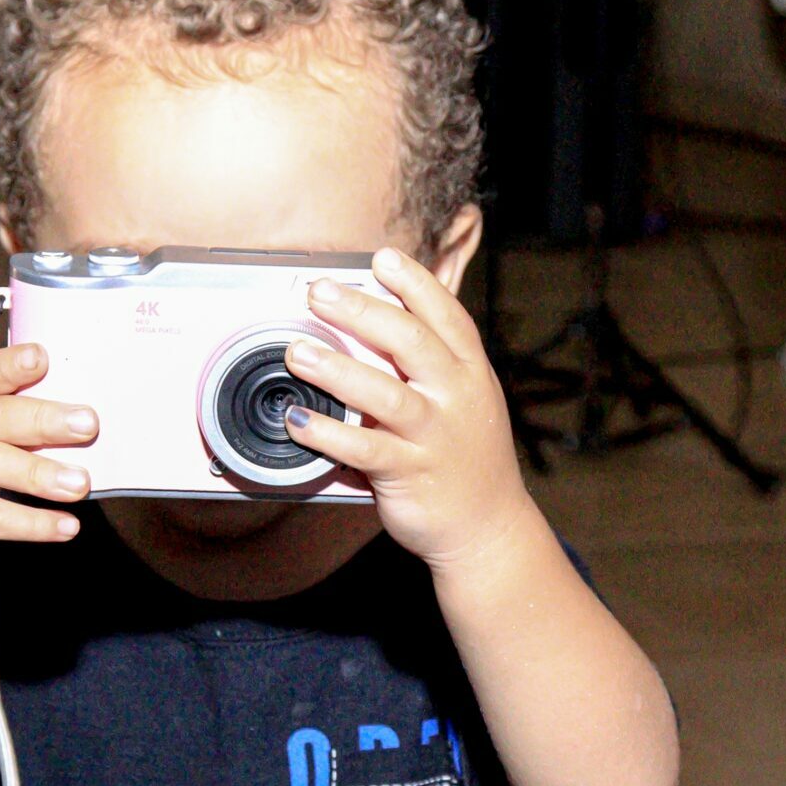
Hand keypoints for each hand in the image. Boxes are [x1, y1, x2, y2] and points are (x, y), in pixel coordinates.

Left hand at [281, 246, 530, 569]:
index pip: (446, 315)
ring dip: (336, 369)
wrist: (488, 527)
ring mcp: (434, 436)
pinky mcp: (411, 474)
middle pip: (410, 342)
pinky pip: (365, 449)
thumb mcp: (465, 399)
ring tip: (297, 352)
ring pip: (385, 394)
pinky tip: (299, 419)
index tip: (382, 258)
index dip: (415, 283)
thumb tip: (374, 319)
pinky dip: (328, 433)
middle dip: (362, 311)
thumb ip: (430, 362)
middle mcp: (456, 398)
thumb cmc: (466, 455)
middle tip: (319, 292)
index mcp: (469, 372)